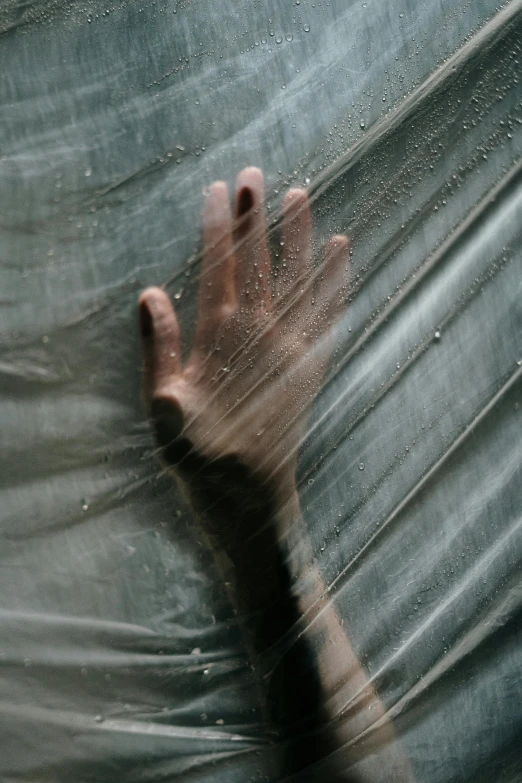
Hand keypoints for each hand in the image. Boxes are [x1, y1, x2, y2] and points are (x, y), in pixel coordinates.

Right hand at [139, 167, 348, 543]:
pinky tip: (342, 256)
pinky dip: (336, 284)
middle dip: (256, 219)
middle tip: (256, 174)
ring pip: (298, 283)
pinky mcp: (312, 369)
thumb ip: (158, 352)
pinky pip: (329, 317)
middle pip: (260, 267)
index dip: (216, 230)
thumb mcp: (162, 411)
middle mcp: (261, 339)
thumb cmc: (201, 459)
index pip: (218, 272)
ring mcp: (291, 352)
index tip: (215, 190)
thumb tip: (150, 295)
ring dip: (299, 239)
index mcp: (221, 343)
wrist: (253, 500)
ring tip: (303, 197)